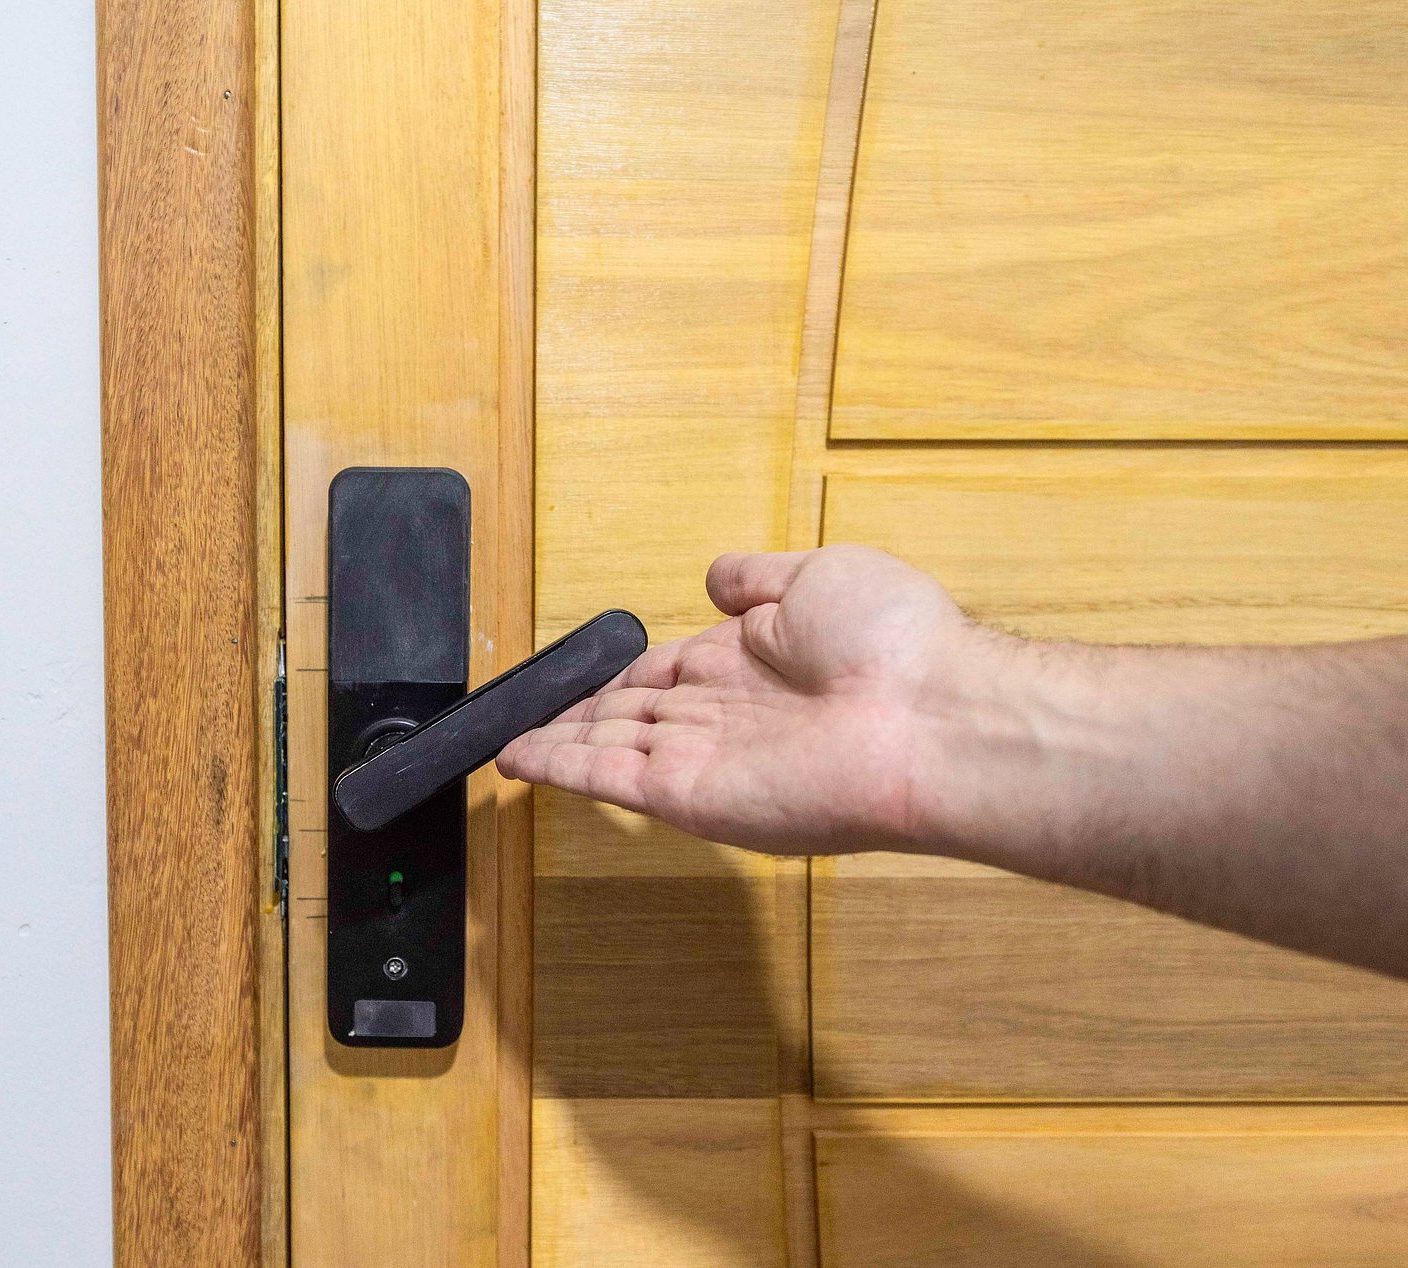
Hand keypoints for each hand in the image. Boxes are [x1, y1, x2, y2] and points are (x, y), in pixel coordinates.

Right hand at [496, 545, 982, 852]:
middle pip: (632, 717)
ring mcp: (706, 758)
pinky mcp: (691, 796)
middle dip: (582, 720)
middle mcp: (723, 715)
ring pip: (612, 750)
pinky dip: (561, 769)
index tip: (582, 683)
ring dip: (561, 747)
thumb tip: (715, 578)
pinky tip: (522, 761)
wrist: (928, 717)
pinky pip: (610, 779)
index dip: (619, 678)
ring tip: (512, 748)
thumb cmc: (892, 641)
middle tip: (532, 723)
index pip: (664, 673)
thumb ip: (757, 579)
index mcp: (748, 662)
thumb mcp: (818, 576)